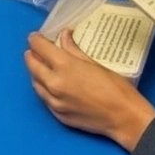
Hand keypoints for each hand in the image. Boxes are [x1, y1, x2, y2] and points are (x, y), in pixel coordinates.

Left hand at [24, 31, 154, 150]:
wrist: (124, 118)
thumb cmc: (115, 88)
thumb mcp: (95, 63)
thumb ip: (74, 50)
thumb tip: (64, 36)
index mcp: (64, 67)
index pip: (40, 48)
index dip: (36, 40)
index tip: (35, 37)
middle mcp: (54, 84)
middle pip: (32, 65)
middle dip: (31, 55)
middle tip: (34, 50)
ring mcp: (54, 102)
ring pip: (35, 83)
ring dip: (35, 72)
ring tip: (40, 66)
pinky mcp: (58, 115)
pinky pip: (44, 98)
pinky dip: (43, 88)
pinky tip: (49, 85)